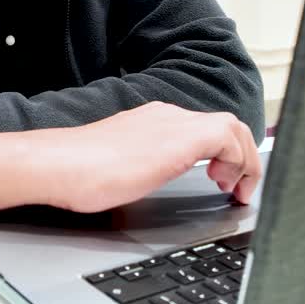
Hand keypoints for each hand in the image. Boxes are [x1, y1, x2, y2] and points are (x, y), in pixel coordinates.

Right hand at [0, 102, 261, 213]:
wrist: (60, 165)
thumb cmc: (76, 170)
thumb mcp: (118, 162)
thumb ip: (137, 161)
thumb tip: (141, 176)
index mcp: (151, 120)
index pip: (202, 126)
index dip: (222, 152)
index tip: (222, 179)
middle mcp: (166, 115)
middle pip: (224, 124)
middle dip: (240, 156)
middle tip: (236, 186)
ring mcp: (173, 123)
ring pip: (232, 128)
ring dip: (243, 160)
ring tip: (235, 188)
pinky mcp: (181, 139)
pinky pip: (229, 139)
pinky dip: (239, 162)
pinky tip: (227, 184)